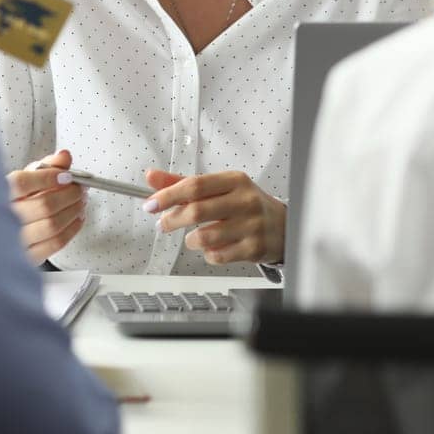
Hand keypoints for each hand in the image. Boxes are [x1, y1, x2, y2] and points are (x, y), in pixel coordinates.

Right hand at [6, 149, 85, 264]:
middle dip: (70, 194)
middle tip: (79, 188)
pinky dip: (72, 228)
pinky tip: (77, 218)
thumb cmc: (14, 201)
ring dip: (74, 211)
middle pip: (43, 205)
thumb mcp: (26, 177)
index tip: (66, 175)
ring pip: (52, 225)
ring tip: (80, 201)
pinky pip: (56, 242)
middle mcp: (3, 218)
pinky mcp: (27, 256)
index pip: (22, 183)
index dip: (48, 178)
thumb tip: (64, 156)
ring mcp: (15, 240)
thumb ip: (46, 165)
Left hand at [142, 168, 285, 265]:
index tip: (151, 204)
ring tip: (194, 237)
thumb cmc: (245, 204)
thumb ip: (184, 182)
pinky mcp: (254, 248)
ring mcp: (251, 225)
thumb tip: (151, 177)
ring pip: (205, 237)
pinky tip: (213, 248)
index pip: (195, 185)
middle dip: (172, 220)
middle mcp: (245, 201)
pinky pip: (217, 256)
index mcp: (234, 181)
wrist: (282, 225)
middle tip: (163, 225)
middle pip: (197, 210)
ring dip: (191, 240)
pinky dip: (208, 254)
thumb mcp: (219, 188)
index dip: (168, 195)